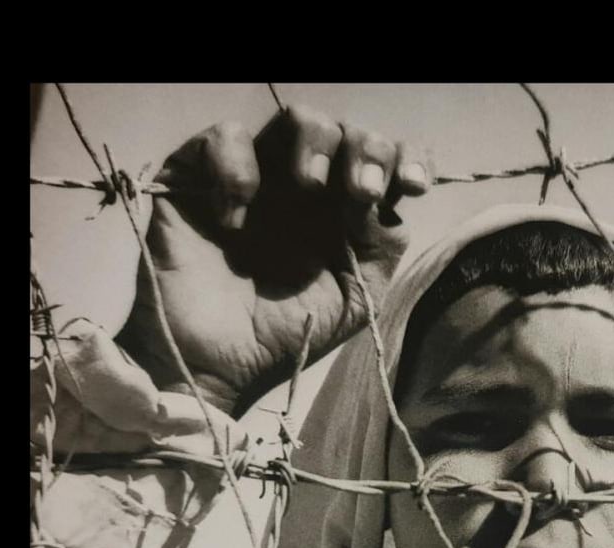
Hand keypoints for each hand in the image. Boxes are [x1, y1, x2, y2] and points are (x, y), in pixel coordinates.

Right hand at [117, 105, 431, 415]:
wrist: (218, 363)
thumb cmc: (283, 335)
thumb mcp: (353, 301)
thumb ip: (381, 249)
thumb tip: (393, 204)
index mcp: (344, 214)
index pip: (383, 162)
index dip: (404, 159)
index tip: (412, 186)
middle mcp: (304, 188)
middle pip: (346, 131)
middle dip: (365, 150)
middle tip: (359, 191)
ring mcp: (256, 178)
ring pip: (295, 118)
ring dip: (314, 145)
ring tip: (308, 188)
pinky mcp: (202, 177)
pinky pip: (224, 136)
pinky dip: (236, 168)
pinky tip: (235, 221)